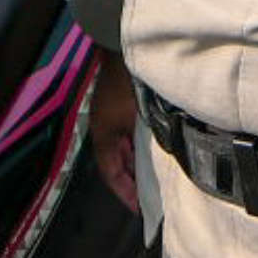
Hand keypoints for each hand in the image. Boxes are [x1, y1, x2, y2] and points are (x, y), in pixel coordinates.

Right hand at [88, 49, 139, 212]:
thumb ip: (144, 144)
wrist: (123, 48)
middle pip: (116, 163)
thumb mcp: (135, 118)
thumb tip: (155, 168)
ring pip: (123, 150)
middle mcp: (105, 129)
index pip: (111, 174)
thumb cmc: (128, 85)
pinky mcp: (122, 107)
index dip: (124, 193)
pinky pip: (129, 136)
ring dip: (135, 165)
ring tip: (153, 178)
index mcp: (103, 136)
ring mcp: (112, 117)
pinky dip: (138, 147)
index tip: (138, 209)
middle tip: (149, 197)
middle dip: (130, 181)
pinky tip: (154, 150)